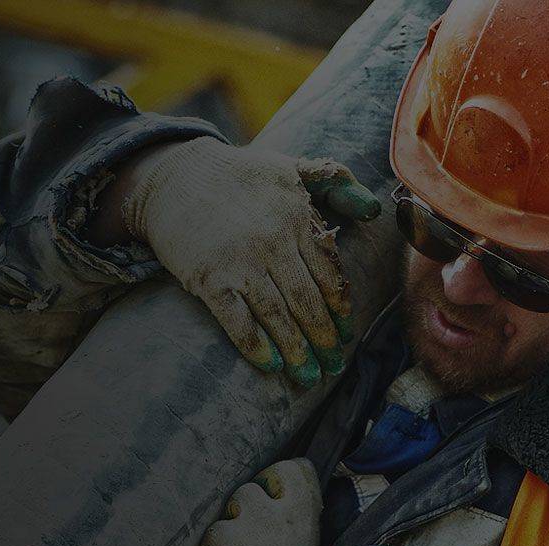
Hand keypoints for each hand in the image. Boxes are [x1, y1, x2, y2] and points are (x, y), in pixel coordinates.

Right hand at [122, 137, 380, 386]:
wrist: (174, 175)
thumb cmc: (238, 174)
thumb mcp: (291, 166)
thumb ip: (336, 182)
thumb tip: (374, 209)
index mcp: (297, 218)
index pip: (329, 274)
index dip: (340, 309)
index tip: (345, 334)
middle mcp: (273, 243)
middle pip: (308, 302)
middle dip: (324, 339)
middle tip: (333, 366)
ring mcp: (240, 263)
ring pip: (277, 316)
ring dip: (296, 350)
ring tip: (308, 376)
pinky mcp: (208, 278)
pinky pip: (237, 320)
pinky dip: (255, 345)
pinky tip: (271, 364)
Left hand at [196, 459, 323, 545]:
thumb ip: (292, 525)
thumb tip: (277, 498)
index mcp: (307, 522)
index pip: (296, 470)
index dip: (276, 479)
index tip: (270, 499)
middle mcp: (284, 518)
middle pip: (253, 486)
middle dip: (243, 509)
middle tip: (247, 540)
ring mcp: (256, 527)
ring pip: (230, 506)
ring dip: (227, 530)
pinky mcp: (226, 542)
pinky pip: (212, 533)